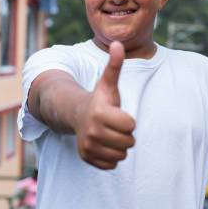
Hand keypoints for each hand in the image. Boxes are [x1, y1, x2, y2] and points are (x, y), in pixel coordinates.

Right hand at [74, 41, 134, 169]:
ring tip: (110, 134)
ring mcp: (87, 146)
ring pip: (121, 155)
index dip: (128, 120)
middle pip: (128, 142)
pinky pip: (112, 165)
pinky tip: (104, 144)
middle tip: (114, 125)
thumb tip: (118, 43)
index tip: (118, 113)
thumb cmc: (100, 98)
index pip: (131, 125)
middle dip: (125, 134)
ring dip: (120, 146)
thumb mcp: (108, 82)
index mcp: (100, 113)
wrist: (76, 115)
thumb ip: (115, 65)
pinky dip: (112, 157)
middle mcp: (91, 131)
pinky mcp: (86, 158)